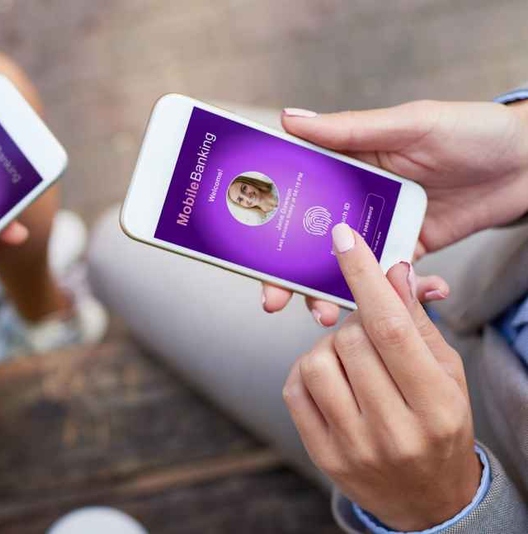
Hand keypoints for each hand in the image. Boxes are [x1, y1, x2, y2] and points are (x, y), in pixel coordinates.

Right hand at [263, 100, 527, 324]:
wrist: (527, 164)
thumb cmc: (470, 131)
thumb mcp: (408, 126)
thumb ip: (350, 130)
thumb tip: (290, 119)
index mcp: (345, 165)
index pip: (294, 196)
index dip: (266, 224)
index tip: (246, 254)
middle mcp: (355, 200)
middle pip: (308, 242)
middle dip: (288, 275)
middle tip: (276, 302)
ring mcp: (379, 230)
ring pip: (341, 267)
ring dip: (331, 293)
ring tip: (331, 315)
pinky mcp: (407, 252)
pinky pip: (386, 280)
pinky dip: (387, 295)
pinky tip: (395, 302)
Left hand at [283, 223, 480, 530]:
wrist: (428, 499)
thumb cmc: (440, 428)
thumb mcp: (446, 375)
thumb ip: (418, 323)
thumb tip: (394, 271)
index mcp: (436, 405)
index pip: (392, 329)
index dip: (365, 277)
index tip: (344, 239)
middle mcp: (393, 429)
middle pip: (351, 341)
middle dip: (355, 320)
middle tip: (367, 328)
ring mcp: (353, 446)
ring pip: (314, 362)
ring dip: (329, 347)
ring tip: (352, 359)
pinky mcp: (321, 454)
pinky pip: (294, 390)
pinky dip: (308, 372)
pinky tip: (332, 378)